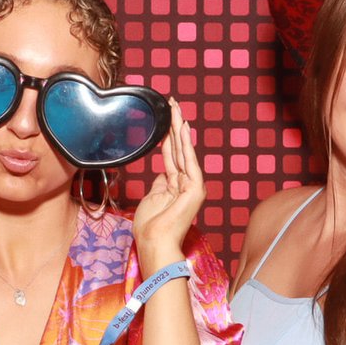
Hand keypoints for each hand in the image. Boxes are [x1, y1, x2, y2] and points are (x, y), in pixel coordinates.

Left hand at [133, 100, 202, 267]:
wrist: (154, 242)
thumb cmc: (150, 226)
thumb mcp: (153, 197)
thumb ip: (160, 182)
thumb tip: (162, 172)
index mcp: (176, 185)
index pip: (172, 155)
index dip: (168, 136)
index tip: (165, 117)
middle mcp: (187, 183)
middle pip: (179, 148)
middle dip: (175, 125)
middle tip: (171, 102)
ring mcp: (193, 186)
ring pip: (184, 150)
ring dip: (179, 127)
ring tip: (175, 107)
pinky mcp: (195, 189)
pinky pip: (189, 161)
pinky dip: (186, 143)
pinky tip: (182, 126)